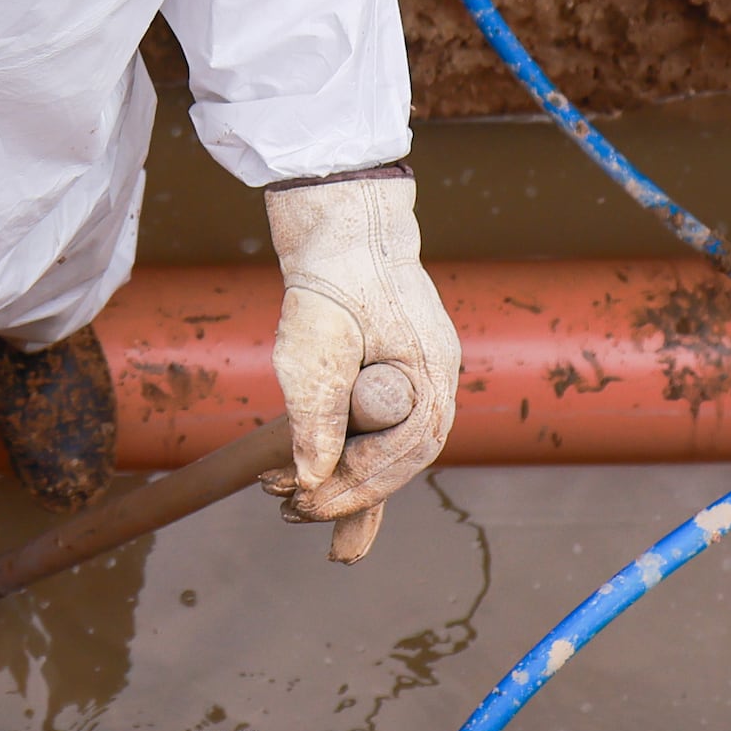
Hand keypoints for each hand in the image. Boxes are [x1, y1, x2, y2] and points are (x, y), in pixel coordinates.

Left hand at [262, 173, 458, 560]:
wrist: (341, 215)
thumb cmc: (332, 272)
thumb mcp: (315, 343)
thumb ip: (319, 413)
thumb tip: (312, 477)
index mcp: (431, 375)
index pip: (401, 457)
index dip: (354, 489)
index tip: (306, 503)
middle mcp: (434, 380)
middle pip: (399, 460)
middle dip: (350, 495)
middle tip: (296, 515)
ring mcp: (418, 374)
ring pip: (388, 447)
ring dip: (348, 481)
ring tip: (302, 514)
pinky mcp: (394, 367)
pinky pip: (380, 425)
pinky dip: (356, 458)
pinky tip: (332, 491)